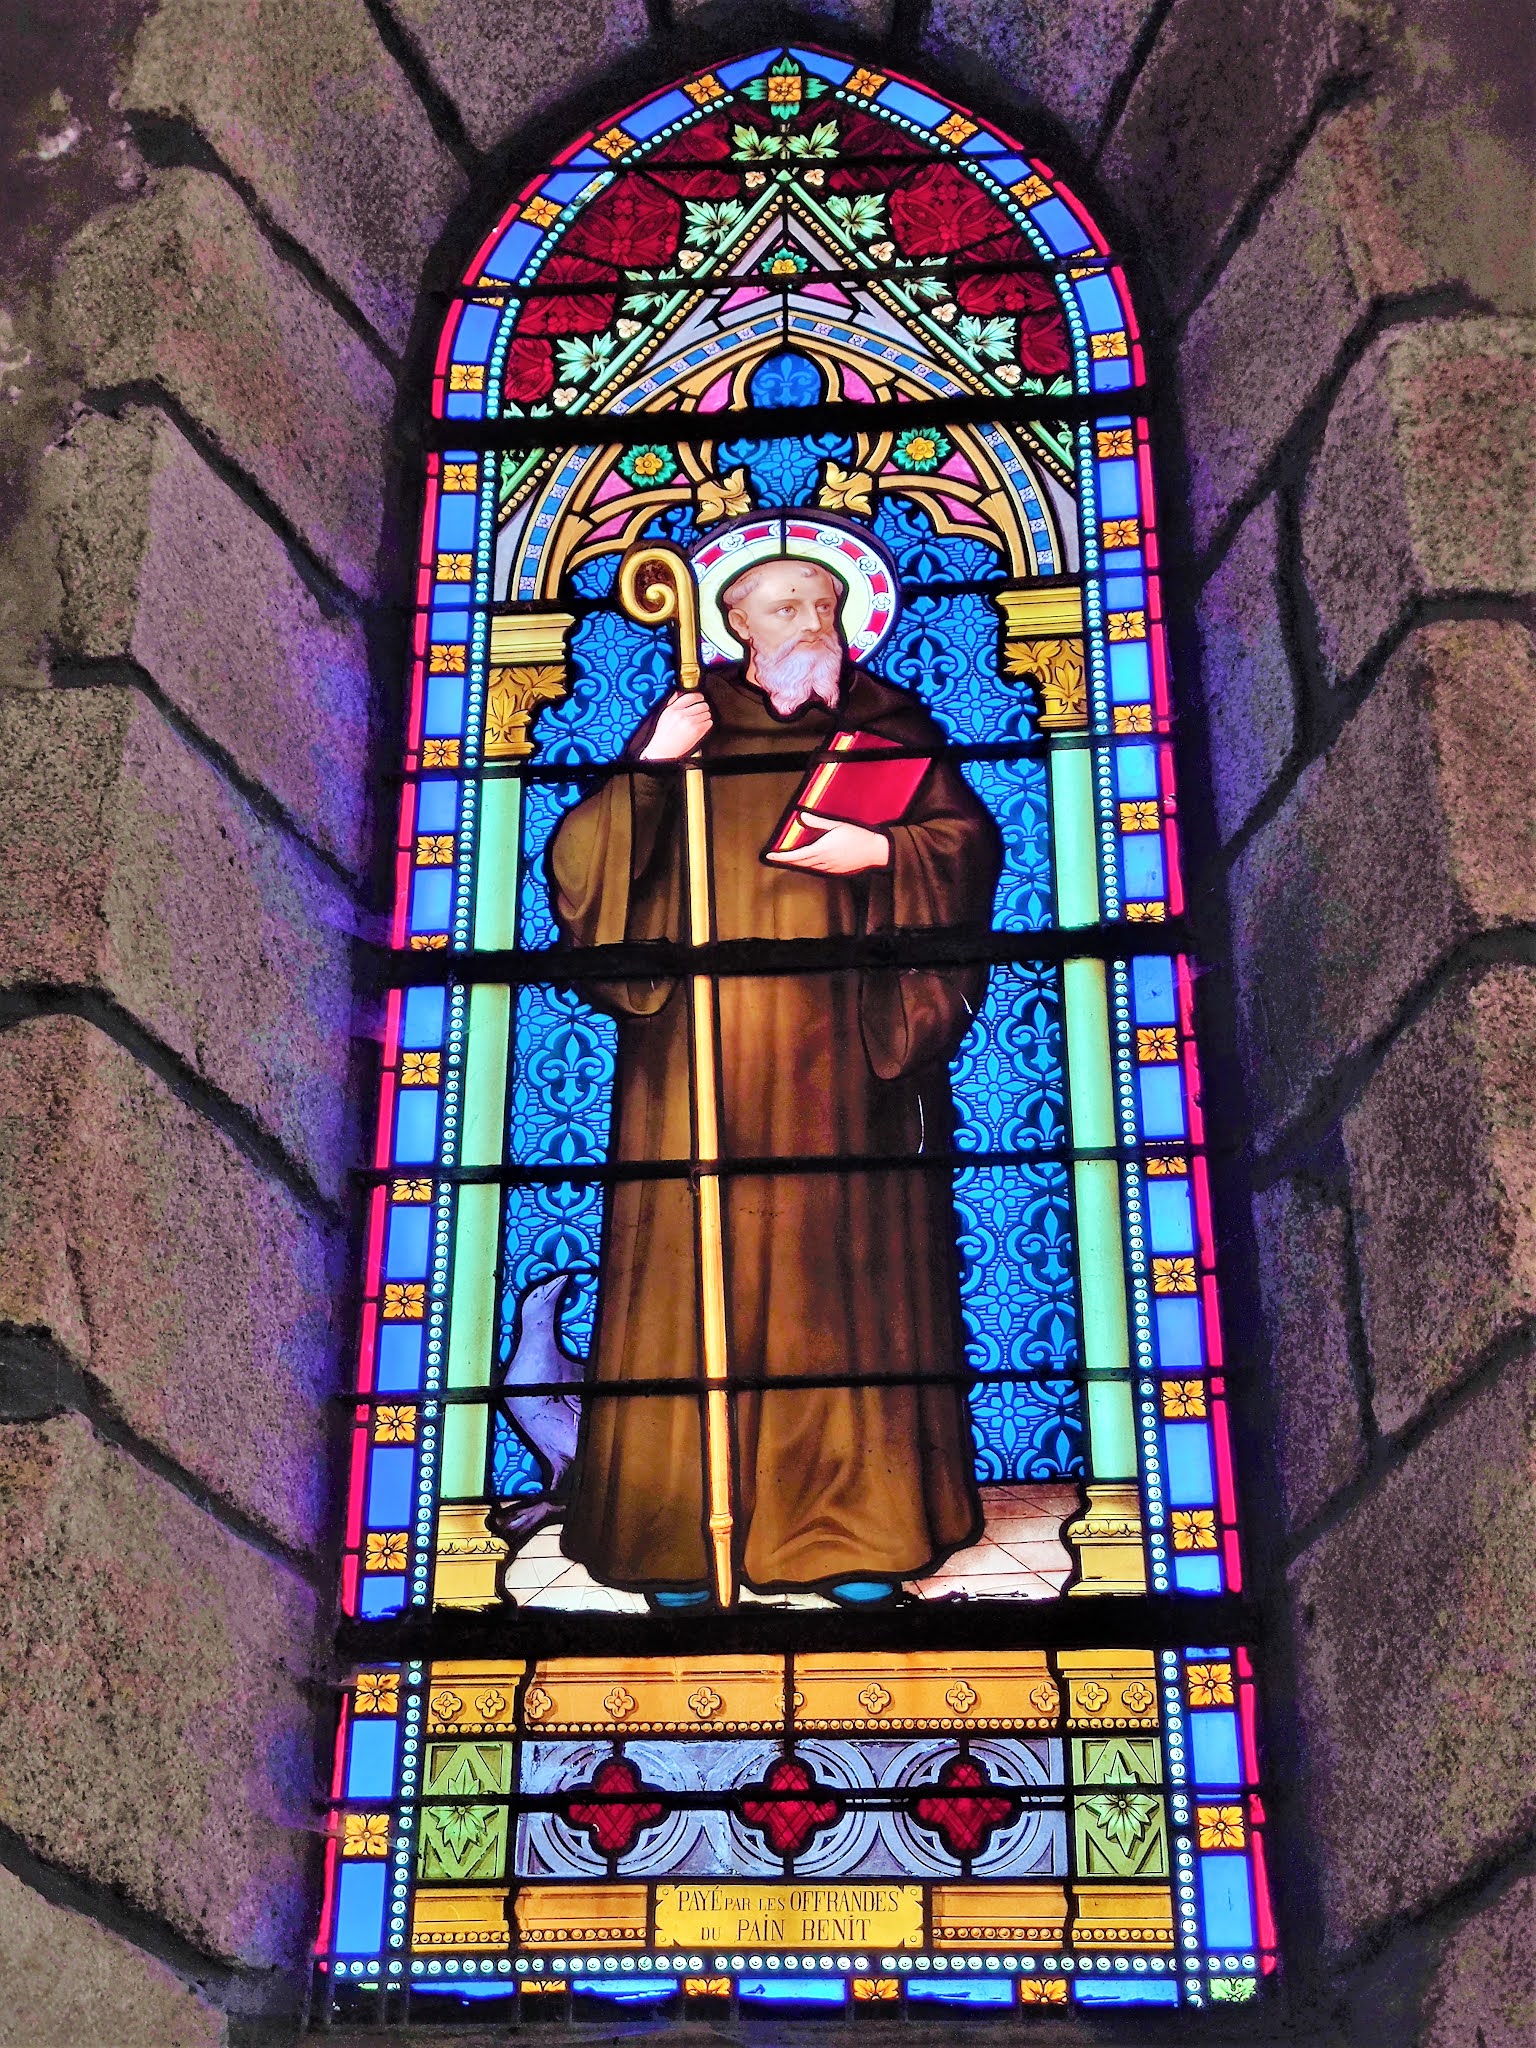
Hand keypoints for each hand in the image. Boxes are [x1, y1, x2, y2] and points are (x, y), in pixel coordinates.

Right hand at [638, 692, 712, 760]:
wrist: (663, 750)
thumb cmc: (663, 735)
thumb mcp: (664, 715)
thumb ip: (672, 702)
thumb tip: (678, 693)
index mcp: (673, 709)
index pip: (690, 696)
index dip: (698, 696)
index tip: (700, 698)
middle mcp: (682, 714)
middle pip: (701, 704)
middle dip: (703, 707)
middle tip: (702, 710)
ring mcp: (690, 722)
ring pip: (706, 713)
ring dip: (705, 716)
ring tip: (700, 719)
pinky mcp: (696, 731)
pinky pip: (709, 722)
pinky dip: (707, 724)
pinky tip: (702, 726)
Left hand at [768, 811, 890, 873]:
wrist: (875, 851)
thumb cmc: (858, 836)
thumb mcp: (837, 825)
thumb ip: (818, 821)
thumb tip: (801, 816)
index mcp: (822, 849)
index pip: (796, 855)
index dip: (781, 856)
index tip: (770, 856)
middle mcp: (823, 861)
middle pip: (800, 863)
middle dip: (786, 860)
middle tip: (775, 857)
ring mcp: (829, 868)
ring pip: (808, 867)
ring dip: (798, 863)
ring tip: (789, 858)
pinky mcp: (835, 871)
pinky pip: (818, 870)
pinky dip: (810, 865)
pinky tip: (809, 861)